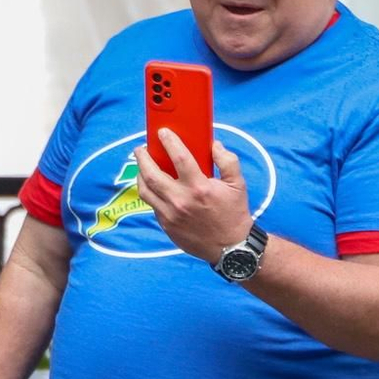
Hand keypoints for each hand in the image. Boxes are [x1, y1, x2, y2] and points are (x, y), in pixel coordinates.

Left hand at [133, 134, 251, 264]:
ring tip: (142, 165)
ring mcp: (170, 214)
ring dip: (140, 174)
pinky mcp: (165, 224)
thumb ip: (228, 161)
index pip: (180, 158)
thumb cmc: (234, 213)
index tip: (162, 132)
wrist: (230, 247)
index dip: (169, 142)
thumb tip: (213, 145)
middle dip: (142, 158)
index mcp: (200, 188)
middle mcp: (181, 200)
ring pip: (145, 190)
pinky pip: (151, 204)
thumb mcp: (238, 185)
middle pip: (151, 174)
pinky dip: (149, 191)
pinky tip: (151, 184)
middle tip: (141, 148)